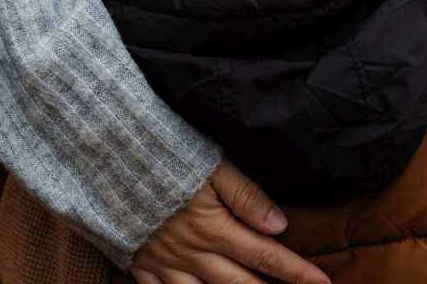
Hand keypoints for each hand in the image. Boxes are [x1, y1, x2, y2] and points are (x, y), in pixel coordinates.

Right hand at [130, 160, 328, 283]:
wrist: (104, 161)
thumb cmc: (162, 156)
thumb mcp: (210, 166)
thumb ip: (245, 195)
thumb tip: (279, 225)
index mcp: (213, 228)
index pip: (264, 255)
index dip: (296, 272)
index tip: (322, 283)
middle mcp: (191, 253)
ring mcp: (163, 264)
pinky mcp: (140, 266)